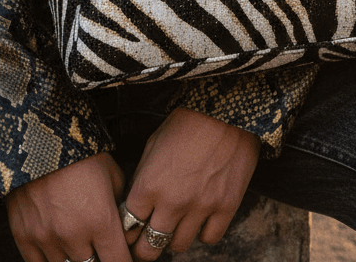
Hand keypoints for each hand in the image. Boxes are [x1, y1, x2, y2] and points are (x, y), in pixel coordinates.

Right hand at [6, 151, 130, 261]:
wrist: (41, 142)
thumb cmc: (82, 156)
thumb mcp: (114, 177)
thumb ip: (120, 208)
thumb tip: (124, 227)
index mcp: (101, 221)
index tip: (124, 258)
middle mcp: (75, 236)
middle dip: (100, 259)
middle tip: (102, 249)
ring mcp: (47, 240)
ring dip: (77, 259)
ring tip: (82, 246)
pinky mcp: (25, 239)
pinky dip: (52, 260)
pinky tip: (60, 251)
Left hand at [121, 107, 260, 257]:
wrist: (226, 109)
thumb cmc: (187, 121)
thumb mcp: (153, 144)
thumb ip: (143, 179)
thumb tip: (138, 205)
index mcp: (149, 186)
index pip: (128, 227)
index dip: (129, 228)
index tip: (133, 227)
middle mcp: (172, 202)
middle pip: (149, 248)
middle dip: (144, 248)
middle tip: (146, 243)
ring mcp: (201, 206)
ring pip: (179, 246)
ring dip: (175, 238)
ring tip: (177, 225)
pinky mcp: (226, 206)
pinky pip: (210, 238)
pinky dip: (204, 232)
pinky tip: (202, 218)